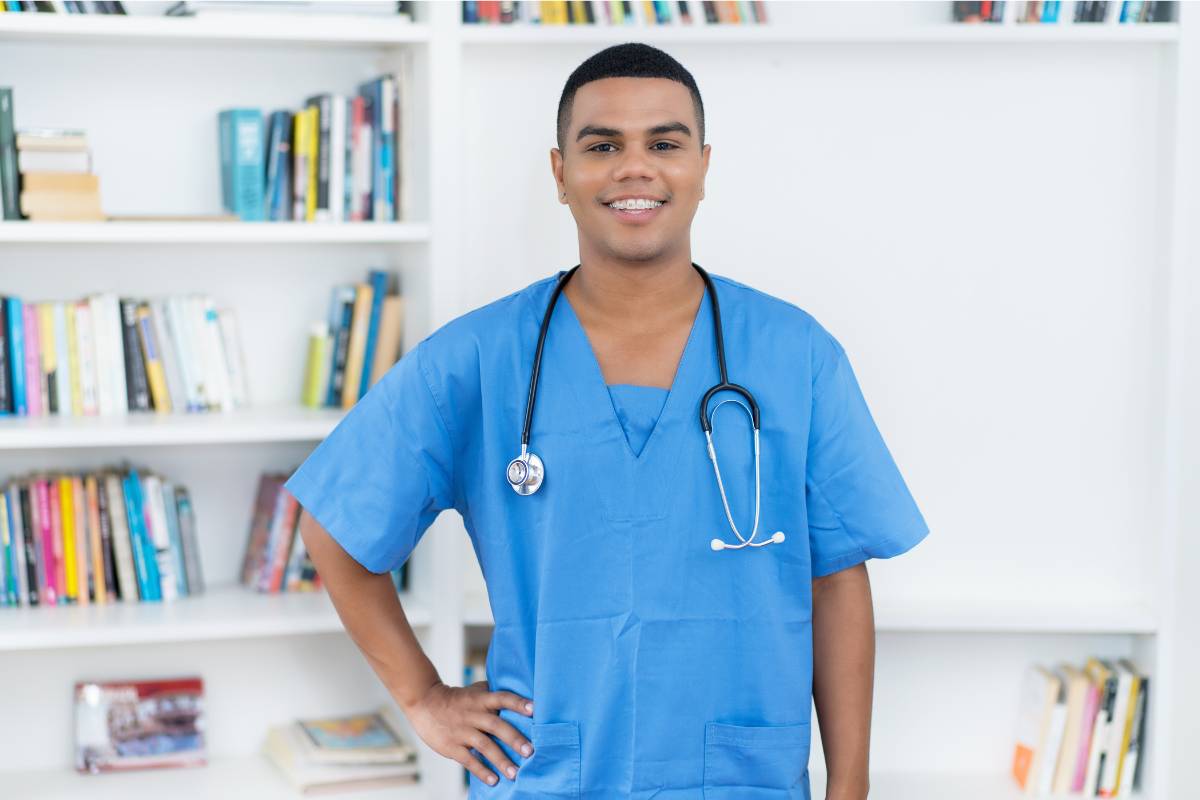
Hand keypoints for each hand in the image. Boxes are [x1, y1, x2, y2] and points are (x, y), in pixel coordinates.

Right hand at [403, 679, 534, 785]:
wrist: (424, 702)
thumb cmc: (457, 698)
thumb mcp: (474, 691)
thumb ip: (494, 693)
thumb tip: (519, 692)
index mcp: (481, 700)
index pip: (502, 698)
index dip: (517, 703)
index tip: (534, 710)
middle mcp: (473, 714)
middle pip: (496, 725)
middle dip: (514, 739)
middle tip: (530, 751)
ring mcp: (462, 730)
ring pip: (484, 745)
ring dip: (500, 760)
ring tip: (515, 773)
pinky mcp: (451, 746)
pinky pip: (468, 760)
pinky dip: (481, 770)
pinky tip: (493, 780)